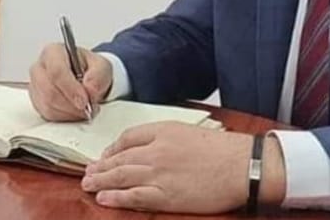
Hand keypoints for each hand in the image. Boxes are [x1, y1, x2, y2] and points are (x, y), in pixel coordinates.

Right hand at [28, 42, 112, 120]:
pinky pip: (48, 114)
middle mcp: (40, 67)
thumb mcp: (102, 66)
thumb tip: (90, 89)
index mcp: (53, 52)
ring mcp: (36, 85)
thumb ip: (98, 75)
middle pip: (49, 90)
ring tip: (84, 109)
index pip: (56, 71)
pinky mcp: (37, 101)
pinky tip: (74, 111)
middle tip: (88, 107)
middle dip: (71, 104)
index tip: (84, 101)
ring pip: (48, 105)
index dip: (70, 89)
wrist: (86, 78)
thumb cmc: (89, 68)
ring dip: (69, 112)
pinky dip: (64, 117)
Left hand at [80, 122, 252, 213]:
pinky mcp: (166, 195)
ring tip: (88, 184)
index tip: (105, 155)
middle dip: (100, 166)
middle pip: (120, 158)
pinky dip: (116, 197)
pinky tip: (104, 198)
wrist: (242, 166)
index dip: (113, 148)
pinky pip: (135, 196)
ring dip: (101, 181)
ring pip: (121, 176)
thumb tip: (147, 145)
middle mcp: (156, 151)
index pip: (128, 137)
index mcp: (163, 131)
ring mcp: (160, 174)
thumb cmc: (222, 149)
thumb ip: (165, 136)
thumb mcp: (189, 131)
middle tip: (87, 172)